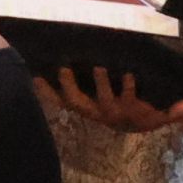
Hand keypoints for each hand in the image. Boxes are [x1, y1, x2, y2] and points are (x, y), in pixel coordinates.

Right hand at [51, 65, 175, 133]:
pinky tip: (128, 74)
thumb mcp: (98, 99)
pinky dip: (128, 85)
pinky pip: (129, 97)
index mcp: (86, 108)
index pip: (61, 101)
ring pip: (103, 99)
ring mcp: (114, 112)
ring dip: (101, 84)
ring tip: (98, 68)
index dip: (47, 92)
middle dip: (69, 86)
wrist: (147, 121)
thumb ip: (82, 87)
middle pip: (77, 102)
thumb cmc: (117, 105)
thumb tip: (61, 61)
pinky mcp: (133, 109)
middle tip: (63, 69)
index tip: (36, 77)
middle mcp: (96, 112)